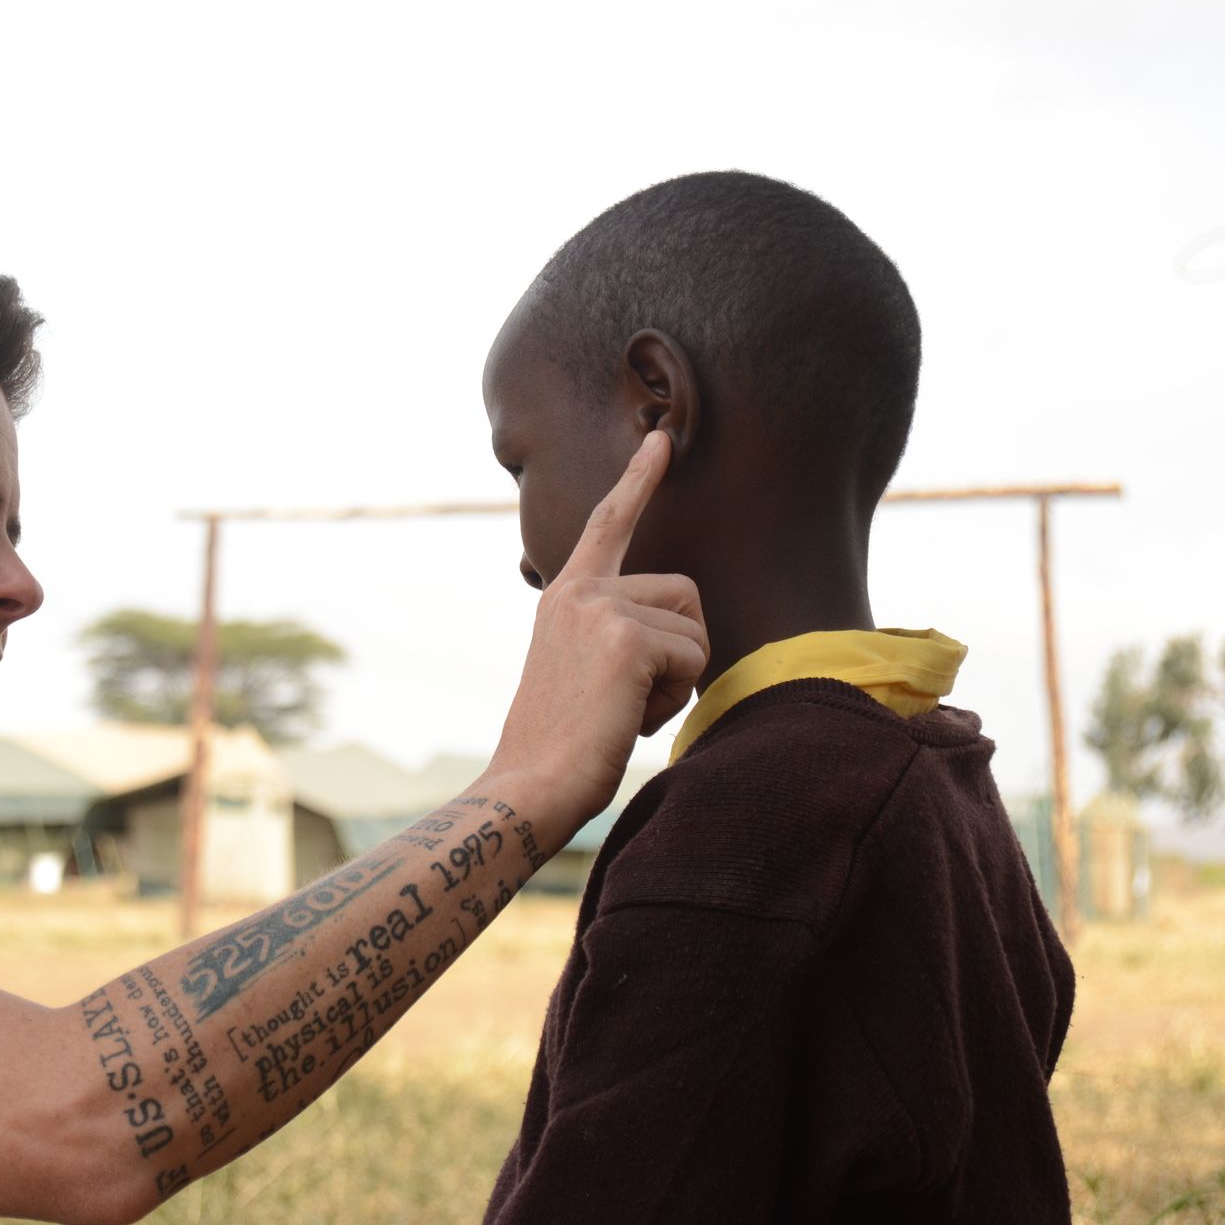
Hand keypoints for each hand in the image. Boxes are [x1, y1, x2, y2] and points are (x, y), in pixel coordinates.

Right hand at [483, 431, 707, 842]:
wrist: (530, 785)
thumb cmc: (560, 748)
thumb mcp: (582, 673)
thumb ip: (617, 638)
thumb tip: (680, 644)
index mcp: (565, 595)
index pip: (608, 524)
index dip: (638, 479)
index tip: (660, 439)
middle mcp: (580, 589)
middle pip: (686, 594)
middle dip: (680, 653)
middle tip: (629, 700)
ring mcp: (600, 607)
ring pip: (694, 631)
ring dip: (677, 682)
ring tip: (624, 712)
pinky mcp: (623, 635)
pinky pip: (692, 659)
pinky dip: (672, 700)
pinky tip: (628, 719)